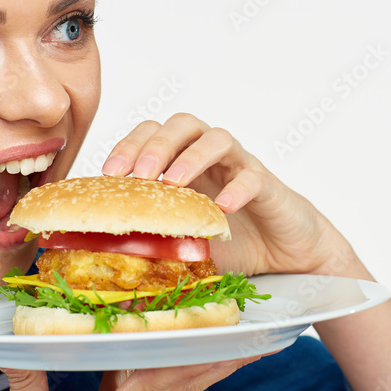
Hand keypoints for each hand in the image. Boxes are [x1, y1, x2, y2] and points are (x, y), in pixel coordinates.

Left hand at [101, 113, 362, 277]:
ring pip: (217, 138)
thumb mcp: (183, 244)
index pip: (152, 133)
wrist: (285, 252)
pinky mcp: (268, 185)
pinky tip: (222, 208)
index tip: (109, 173)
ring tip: (174, 183)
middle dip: (155, 145)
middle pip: (182, 124)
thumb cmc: (230, 242)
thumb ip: (151, 245)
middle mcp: (210, 156)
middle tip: (139, 174)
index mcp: (183, 162)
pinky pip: (253, 176)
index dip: (129, 146)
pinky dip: (237, 188)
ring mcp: (240, 166)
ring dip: (192, 156)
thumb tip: (105, 266)